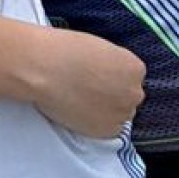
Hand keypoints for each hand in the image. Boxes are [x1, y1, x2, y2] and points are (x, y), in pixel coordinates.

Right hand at [23, 28, 144, 139]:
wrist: (43, 68)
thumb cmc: (63, 50)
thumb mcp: (98, 47)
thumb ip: (110, 64)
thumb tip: (105, 76)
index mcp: (135, 68)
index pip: (130, 78)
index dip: (110, 77)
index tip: (93, 76)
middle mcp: (135, 92)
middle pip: (127, 97)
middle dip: (111, 95)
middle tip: (85, 90)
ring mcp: (123, 113)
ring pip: (117, 114)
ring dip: (104, 110)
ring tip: (78, 101)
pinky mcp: (108, 130)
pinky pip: (106, 129)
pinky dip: (94, 123)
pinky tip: (77, 111)